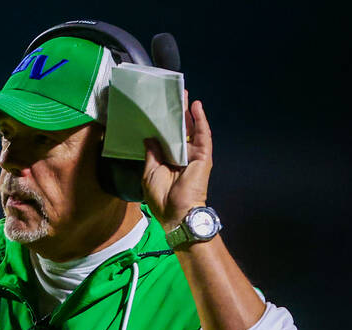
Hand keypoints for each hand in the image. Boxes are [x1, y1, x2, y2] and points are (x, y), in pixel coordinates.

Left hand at [142, 97, 212, 230]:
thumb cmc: (161, 197)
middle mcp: (181, 155)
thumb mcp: (149, 172)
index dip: (162, 124)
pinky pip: (203, 135)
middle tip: (171, 95)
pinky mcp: (203, 155)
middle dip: (176, 113)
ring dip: (188, 112)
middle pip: (179, 130)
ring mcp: (193, 154)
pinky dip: (201, 120)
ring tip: (184, 94)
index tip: (156, 109)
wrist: (176, 212)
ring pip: (191, 129)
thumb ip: (151, 154)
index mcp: (168, 160)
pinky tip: (197, 107)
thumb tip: (149, 137)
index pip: (166, 137)